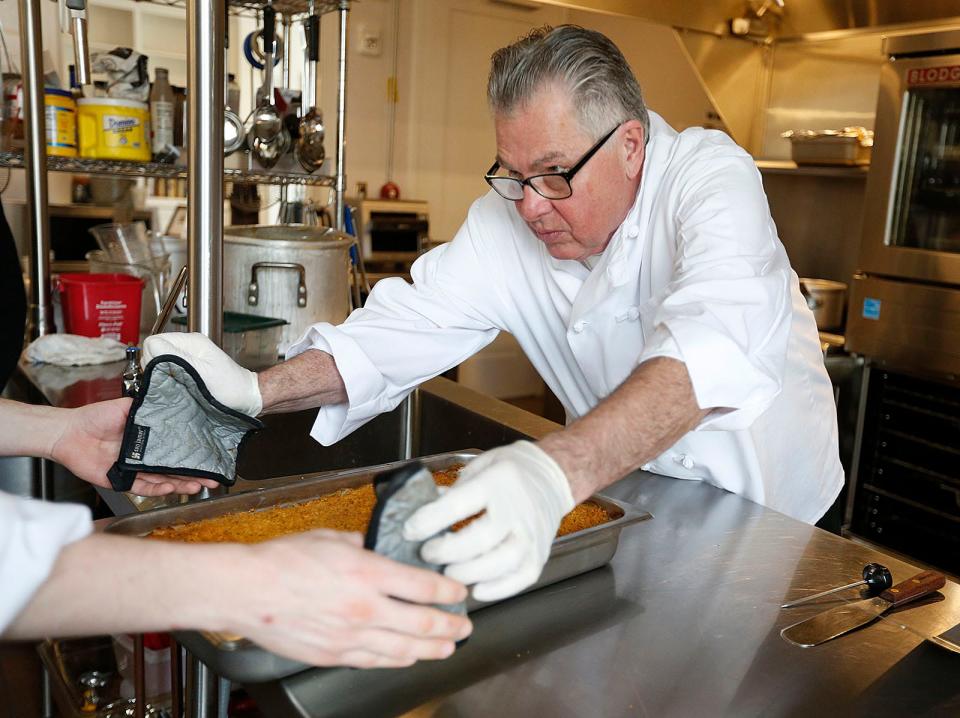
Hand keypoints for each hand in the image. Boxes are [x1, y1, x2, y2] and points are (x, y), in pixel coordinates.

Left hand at [49, 398, 219, 495]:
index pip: (175, 449)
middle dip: (193, 474)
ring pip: (162, 480)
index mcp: (147, 439)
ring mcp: (134, 470)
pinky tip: (170, 488)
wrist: (69, 432)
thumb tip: (171, 402)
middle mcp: (143, 456)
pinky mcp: (121, 481)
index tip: (209, 456)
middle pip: (173, 468)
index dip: (192, 454)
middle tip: (212, 477)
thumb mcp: (126, 407)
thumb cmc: (94, 417)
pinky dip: (157, 489)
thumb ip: (148, 408)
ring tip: (197, 485)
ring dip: (180, 484)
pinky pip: (142, 488)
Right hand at [143, 332, 261, 415]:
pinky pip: (169, 371)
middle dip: (157, 368)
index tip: (162, 374)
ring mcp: (189, 358)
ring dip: (163, 375)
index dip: (152, 359)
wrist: (247, 399)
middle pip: (155, 352)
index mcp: (191, 341)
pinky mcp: (190, 369)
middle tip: (171, 382)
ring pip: (160, 362)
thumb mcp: (201, 372)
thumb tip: (151, 347)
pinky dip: (170, 379)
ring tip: (178, 386)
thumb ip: (176, 358)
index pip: (154, 342)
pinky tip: (180, 388)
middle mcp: (188, 346)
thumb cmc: (230, 388)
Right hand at [233, 530, 471, 667]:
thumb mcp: (332, 537)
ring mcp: (350, 636)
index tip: (461, 593)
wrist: (245, 590)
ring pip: (404, 649)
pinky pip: (375, 661)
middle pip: (423, 624)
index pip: (425, 587)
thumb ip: (363, 545)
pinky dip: (399, 660)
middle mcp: (366, 608)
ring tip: (449, 646)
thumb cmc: (283, 560)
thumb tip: (380, 548)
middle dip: (452, 626)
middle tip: (466, 626)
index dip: (450, 592)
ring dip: (433, 649)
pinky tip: (410, 658)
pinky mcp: (333, 655)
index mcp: (368, 572)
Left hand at [403, 441, 574, 601]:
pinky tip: (476, 589)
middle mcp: (517, 509)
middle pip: (482, 538)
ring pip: (503, 562)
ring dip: (470, 573)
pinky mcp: (539, 554)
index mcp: (497, 482)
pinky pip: (521, 579)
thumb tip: (421, 513)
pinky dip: (497, 589)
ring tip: (449, 573)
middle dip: (448, 551)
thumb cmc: (510, 472)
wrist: (552, 476)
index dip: (430, 520)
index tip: (410, 530)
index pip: (460, 504)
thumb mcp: (478, 467)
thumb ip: (452, 492)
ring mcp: (531, 534)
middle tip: (428, 554)